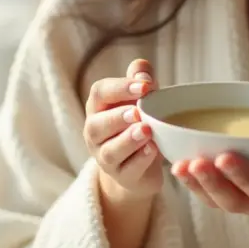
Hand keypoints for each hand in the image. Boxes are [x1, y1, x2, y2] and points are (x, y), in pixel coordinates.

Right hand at [83, 59, 162, 199]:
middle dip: (117, 117)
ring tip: (146, 131)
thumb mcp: (142, 99)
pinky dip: (140, 159)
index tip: (146, 86)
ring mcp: (105, 157)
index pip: (100, 93)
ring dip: (128, 140)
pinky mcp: (121, 176)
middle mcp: (96, 133)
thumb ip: (140, 79)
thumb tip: (142, 71)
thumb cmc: (139, 123)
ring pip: (110, 150)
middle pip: (97, 124)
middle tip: (138, 112)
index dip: (121, 88)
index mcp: (99, 108)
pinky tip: (152, 150)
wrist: (140, 165)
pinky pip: (127, 169)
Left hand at [170, 132, 248, 224]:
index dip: (246, 177)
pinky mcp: (245, 199)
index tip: (224, 156)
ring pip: (223, 202)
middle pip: (239, 202)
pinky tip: (180, 164)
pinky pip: (217, 197)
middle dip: (213, 183)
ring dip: (199, 186)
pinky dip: (197, 184)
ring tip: (179, 165)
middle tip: (193, 162)